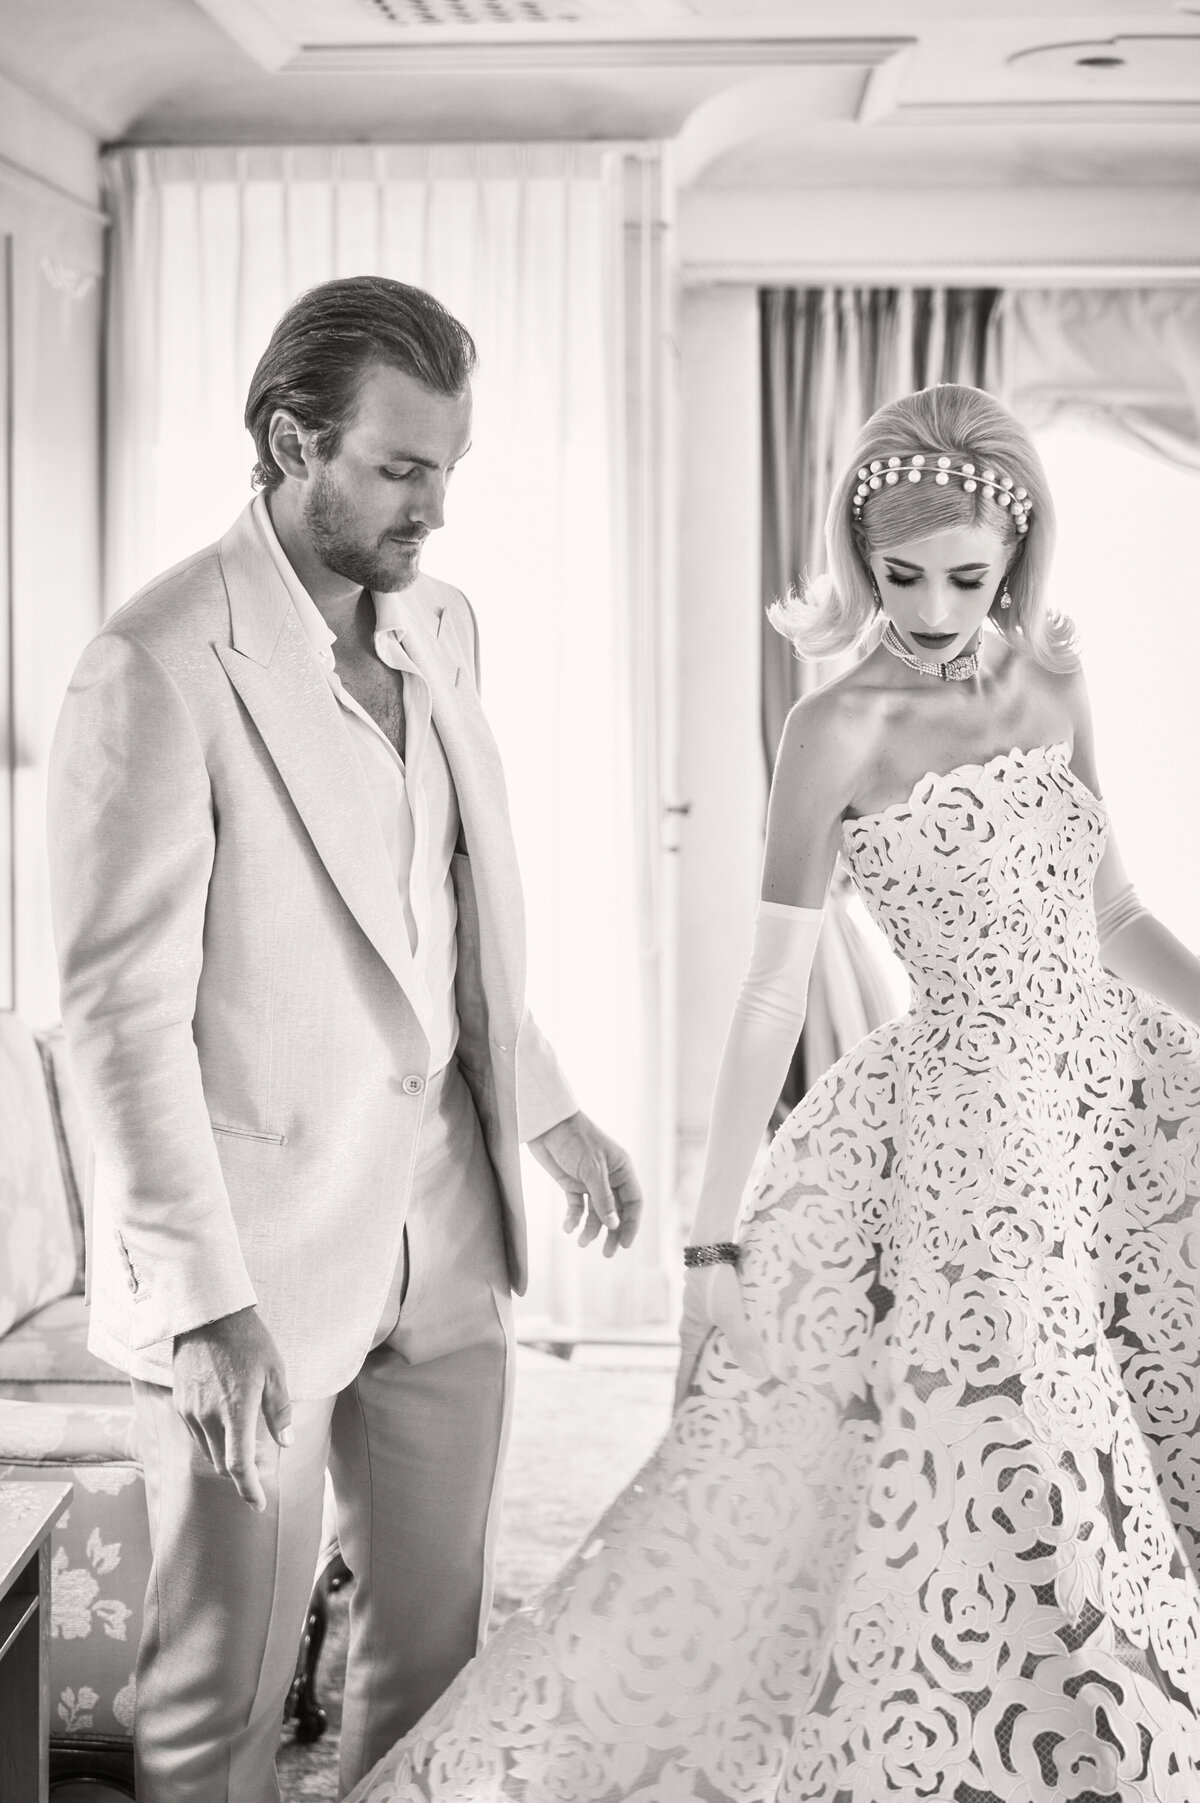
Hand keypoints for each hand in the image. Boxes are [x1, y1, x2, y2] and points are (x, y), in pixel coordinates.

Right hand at [172, 1305, 292, 1510]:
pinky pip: (195, 1433)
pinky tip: (223, 1423)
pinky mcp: (179, 1402)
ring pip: (207, 1451)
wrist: (208, 1315)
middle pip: (222, 1464)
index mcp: (236, 1412)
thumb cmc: (248, 1341)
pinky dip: (210, 1439)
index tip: (258, 1504)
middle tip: (257, 1467)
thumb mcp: (275, 1372)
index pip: (239, 1466)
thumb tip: (287, 1443)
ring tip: (241, 1442)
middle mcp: (208, 1417)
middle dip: (239, 1472)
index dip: (249, 1490)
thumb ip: (280, 1411)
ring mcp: (190, 1411)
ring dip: (224, 1455)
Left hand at [527, 1111, 642, 1256]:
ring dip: (590, 1228)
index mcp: (622, 1170)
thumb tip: (614, 1226)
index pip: (634, 1202)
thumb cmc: (575, 1139)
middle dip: (612, 1232)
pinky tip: (568, 1227)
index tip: (625, 1244)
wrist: (546, 1123)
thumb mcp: (592, 1170)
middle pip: (616, 1212)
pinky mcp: (571, 1183)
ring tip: (581, 1242)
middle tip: (607, 1253)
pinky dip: (573, 1218)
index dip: (631, 1224)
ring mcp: (590, 1181)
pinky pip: (576, 1206)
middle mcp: (609, 1177)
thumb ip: (604, 1199)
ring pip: (595, 1213)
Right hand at [673, 1262, 767, 1409]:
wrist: (714, 1243)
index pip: (682, 1374)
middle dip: (705, 1387)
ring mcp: (709, 1315)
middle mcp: (697, 1327)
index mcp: (690, 1334)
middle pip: (699, 1363)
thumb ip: (743, 1341)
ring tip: (740, 1386)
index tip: (678, 1421)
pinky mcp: (722, 1303)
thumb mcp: (729, 1313)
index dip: (681, 1398)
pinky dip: (737, 1345)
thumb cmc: (715, 1280)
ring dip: (724, 1365)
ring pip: (715, 1347)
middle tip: (716, 1412)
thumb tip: (758, 1374)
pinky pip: (728, 1332)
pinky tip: (753, 1351)